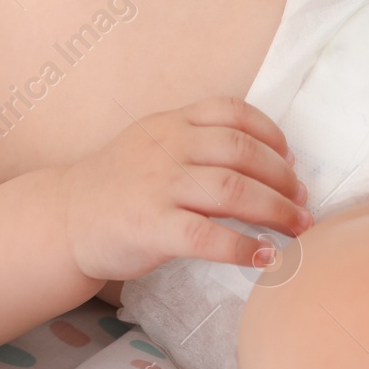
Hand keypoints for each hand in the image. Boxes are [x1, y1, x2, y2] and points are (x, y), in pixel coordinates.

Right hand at [60, 97, 310, 280]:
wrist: (65, 220)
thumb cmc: (123, 184)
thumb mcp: (156, 143)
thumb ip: (202, 141)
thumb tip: (276, 160)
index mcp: (172, 122)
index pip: (233, 112)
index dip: (271, 134)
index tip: (291, 159)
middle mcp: (167, 147)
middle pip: (243, 153)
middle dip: (283, 178)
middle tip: (303, 200)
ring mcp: (158, 186)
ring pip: (232, 190)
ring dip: (276, 210)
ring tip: (299, 227)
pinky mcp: (151, 228)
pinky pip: (207, 237)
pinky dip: (243, 247)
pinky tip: (265, 256)